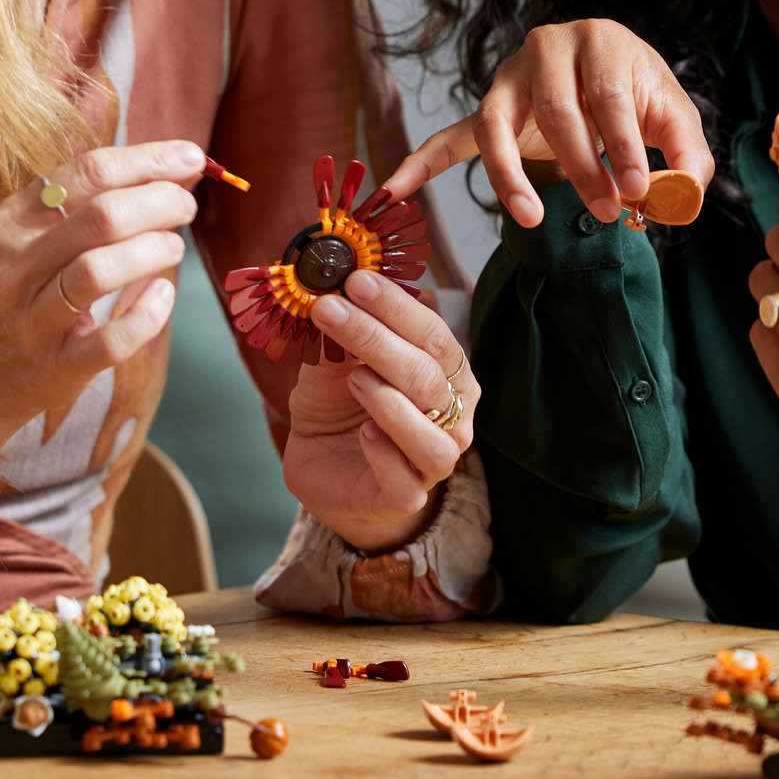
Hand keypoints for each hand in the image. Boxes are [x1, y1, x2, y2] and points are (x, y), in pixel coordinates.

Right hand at [0, 140, 203, 429]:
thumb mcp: (29, 241)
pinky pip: (110, 341)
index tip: (190, 156)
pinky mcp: (56, 368)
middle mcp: (14, 266)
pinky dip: (148, 315)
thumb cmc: (19, 295)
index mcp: (10, 222)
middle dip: (159, 202)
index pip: (86, 172)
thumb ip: (88, 205)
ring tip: (173, 248)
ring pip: (98, 272)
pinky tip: (162, 297)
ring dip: (152, 251)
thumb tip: (175, 170)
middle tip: (184, 207)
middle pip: (100, 216)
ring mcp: (32, 321)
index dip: (147, 160)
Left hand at [279, 268, 477, 552]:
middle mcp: (453, 415)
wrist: (324, 469)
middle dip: (377, 339)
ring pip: (431, 433)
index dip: (395, 306)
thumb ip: (343, 336)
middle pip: (427, 376)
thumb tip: (333, 287)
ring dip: (390, 400)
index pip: (432, 334)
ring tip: (354, 378)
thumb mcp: (335, 364)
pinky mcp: (406, 497)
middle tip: (331, 309)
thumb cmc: (340, 407)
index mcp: (446, 373)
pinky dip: (384, 451)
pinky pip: (405, 477)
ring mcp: (434, 460)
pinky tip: (362, 433)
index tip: (355, 280)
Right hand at [381, 20, 713, 227]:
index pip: (607, 93)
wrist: (608, 71)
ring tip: (530, 216)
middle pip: (555, 109)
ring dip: (512, 175)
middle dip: (582, 167)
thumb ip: (689, 157)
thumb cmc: (640, 95)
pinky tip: (397, 188)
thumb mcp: (674, 117)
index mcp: (600, 40)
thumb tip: (679, 199)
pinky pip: (450, 136)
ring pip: (496, 124)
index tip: (638, 190)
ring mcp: (509, 77)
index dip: (623, 144)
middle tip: (609, 210)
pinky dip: (423, 163)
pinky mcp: (488, 108)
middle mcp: (548, 48)